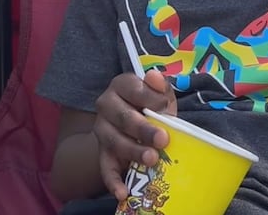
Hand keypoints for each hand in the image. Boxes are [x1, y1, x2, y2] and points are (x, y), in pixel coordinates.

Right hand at [93, 69, 177, 199]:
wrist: (133, 127)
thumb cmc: (151, 107)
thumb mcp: (160, 96)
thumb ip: (160, 88)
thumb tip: (155, 76)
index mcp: (121, 85)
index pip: (134, 89)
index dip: (150, 98)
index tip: (165, 107)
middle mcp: (106, 105)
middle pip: (124, 117)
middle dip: (144, 129)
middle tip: (163, 139)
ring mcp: (102, 130)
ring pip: (114, 141)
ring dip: (133, 151)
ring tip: (152, 159)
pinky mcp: (102, 153)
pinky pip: (105, 168)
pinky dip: (113, 182)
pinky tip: (123, 193)